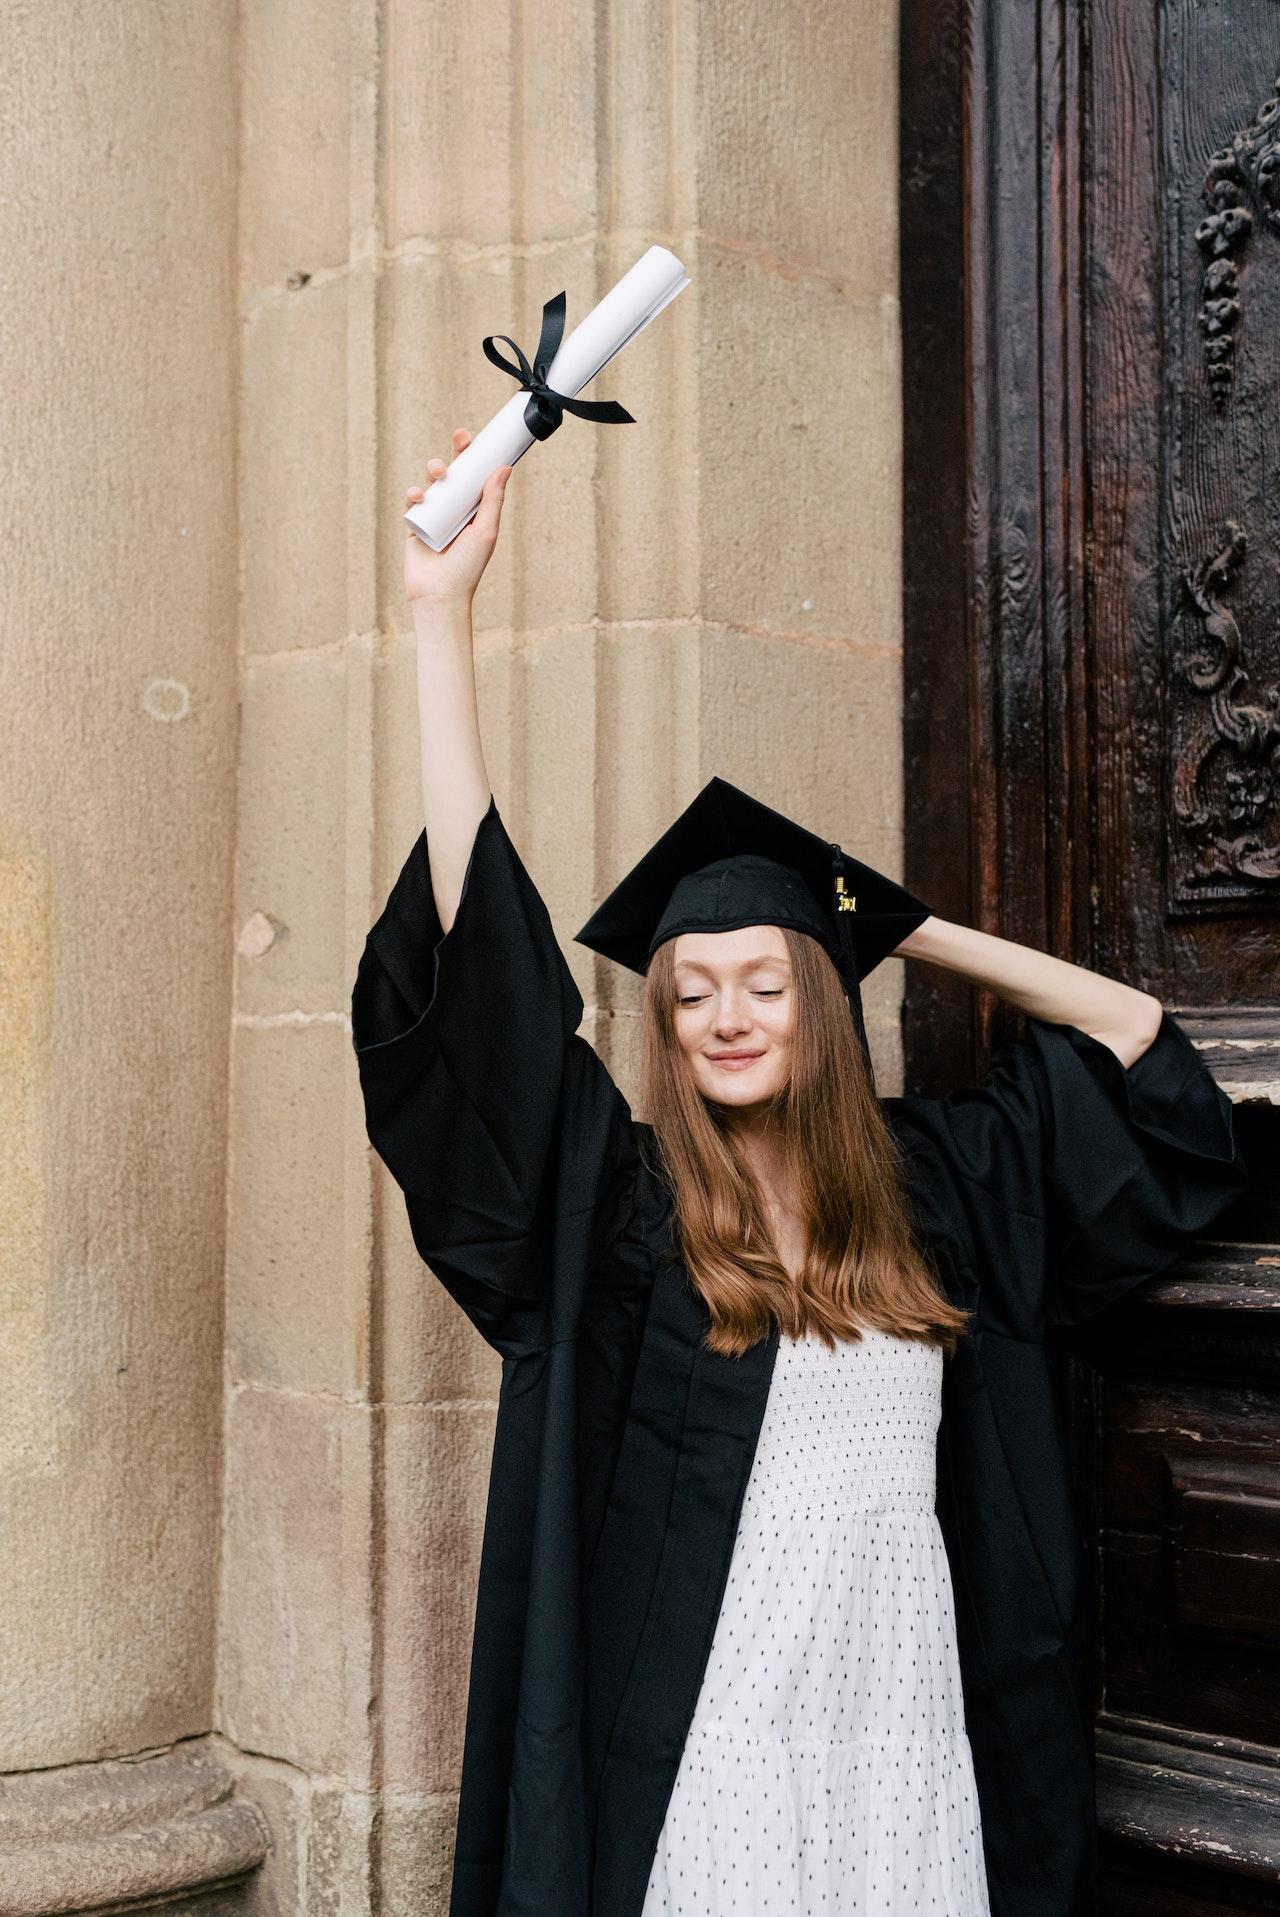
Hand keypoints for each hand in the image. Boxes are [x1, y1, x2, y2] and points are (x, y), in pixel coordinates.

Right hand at [403, 426, 512, 608]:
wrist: (440, 595)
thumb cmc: (467, 568)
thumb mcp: (485, 531)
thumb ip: (492, 500)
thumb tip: (504, 467)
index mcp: (475, 511)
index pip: (475, 478)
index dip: (474, 457)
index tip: (474, 438)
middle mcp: (455, 511)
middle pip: (453, 475)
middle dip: (454, 455)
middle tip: (459, 438)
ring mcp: (434, 516)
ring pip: (432, 484)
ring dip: (434, 471)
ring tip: (438, 474)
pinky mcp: (415, 525)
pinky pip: (412, 503)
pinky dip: (414, 494)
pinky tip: (419, 497)